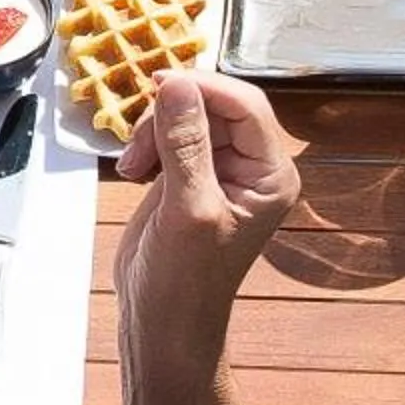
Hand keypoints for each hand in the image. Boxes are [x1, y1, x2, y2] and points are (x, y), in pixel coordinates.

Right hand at [112, 70, 301, 378]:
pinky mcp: (188, 176)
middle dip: (169, 116)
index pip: (245, 106)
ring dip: (152, 131)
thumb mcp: (188, 210)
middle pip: (212, 106)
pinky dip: (146, 143)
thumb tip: (177, 85)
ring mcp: (219, 171)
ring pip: (185, 116)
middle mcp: (251, 168)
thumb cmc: (187, 282)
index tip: (159, 85)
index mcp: (271, 175)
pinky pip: (168, 135)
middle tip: (139, 146)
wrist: (163, 320)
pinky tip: (133, 170)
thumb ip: (185, 145)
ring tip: (133, 167)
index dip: (204, 88)